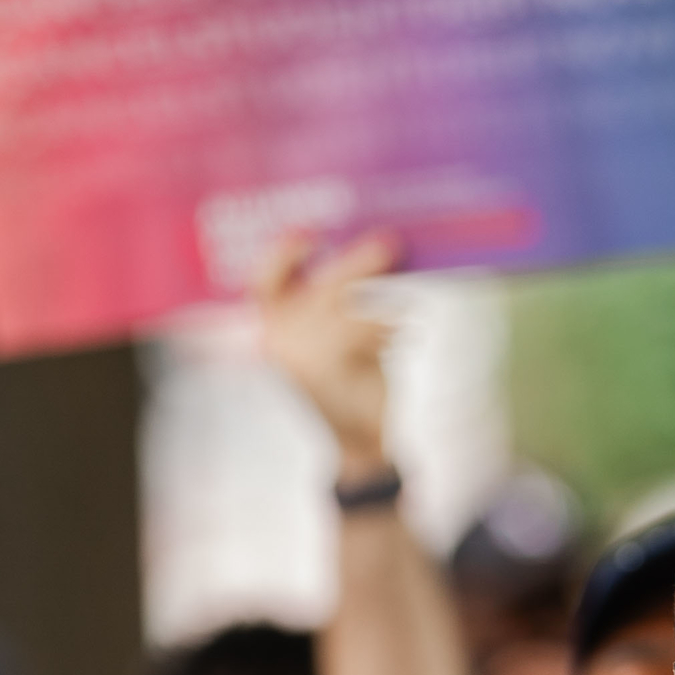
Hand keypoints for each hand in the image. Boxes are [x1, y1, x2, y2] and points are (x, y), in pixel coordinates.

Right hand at [255, 234, 400, 470]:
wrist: (359, 441)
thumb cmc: (350, 380)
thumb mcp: (336, 338)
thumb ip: (339, 302)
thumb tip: (377, 250)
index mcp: (272, 326)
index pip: (264, 281)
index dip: (283, 254)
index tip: (312, 233)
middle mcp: (278, 340)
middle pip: (318, 288)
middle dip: (356, 264)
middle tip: (391, 245)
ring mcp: (299, 357)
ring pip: (347, 312)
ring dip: (383, 306)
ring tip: (410, 310)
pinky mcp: (328, 372)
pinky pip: (364, 335)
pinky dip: (390, 331)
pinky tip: (409, 333)